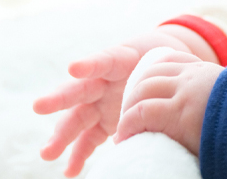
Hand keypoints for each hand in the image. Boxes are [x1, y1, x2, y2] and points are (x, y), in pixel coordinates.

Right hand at [33, 26, 216, 176]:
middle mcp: (104, 81)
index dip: (90, 63)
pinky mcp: (101, 121)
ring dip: (61, 136)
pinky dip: (79, 154)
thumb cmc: (166, 60)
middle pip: (80, 90)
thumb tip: (187, 94)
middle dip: (59, 99)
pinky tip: (70, 171)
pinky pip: (87, 139)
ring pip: (77, 118)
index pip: (104, 60)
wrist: (163, 64)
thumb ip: (170, 73)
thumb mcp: (171, 60)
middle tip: (39, 106)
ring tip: (47, 153)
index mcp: (121, 60)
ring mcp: (100, 102)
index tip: (74, 68)